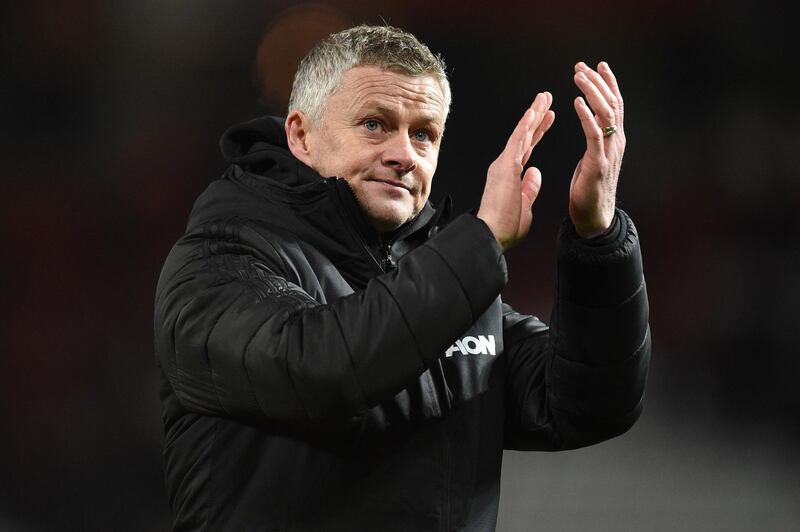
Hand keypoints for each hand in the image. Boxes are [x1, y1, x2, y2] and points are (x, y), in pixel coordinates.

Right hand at [478, 92, 554, 250]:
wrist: (491, 234)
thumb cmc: (504, 228)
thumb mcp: (524, 207)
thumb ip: (530, 189)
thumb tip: (536, 173)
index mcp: (510, 177)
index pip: (527, 149)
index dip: (538, 132)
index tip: (548, 119)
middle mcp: (505, 166)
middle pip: (525, 136)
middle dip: (537, 117)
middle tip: (547, 100)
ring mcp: (504, 164)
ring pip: (522, 134)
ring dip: (534, 114)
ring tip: (544, 97)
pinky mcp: (505, 166)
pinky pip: (517, 141)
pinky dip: (526, 125)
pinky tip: (534, 111)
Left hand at [569, 61, 625, 237]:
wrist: (593, 218)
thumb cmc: (589, 191)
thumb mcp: (594, 159)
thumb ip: (596, 141)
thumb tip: (594, 126)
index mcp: (614, 140)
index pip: (614, 105)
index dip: (607, 83)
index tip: (598, 65)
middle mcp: (616, 142)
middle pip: (611, 104)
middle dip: (597, 82)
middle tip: (582, 66)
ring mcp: (609, 152)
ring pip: (605, 114)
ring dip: (591, 92)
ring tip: (578, 77)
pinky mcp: (598, 164)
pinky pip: (593, 135)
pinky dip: (586, 116)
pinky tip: (577, 102)